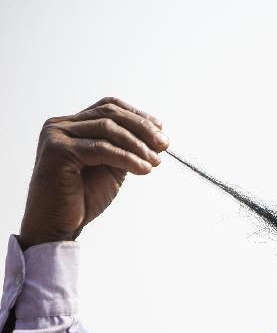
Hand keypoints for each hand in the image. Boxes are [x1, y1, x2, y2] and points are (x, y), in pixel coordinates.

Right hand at [18, 97, 168, 248]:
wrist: (58, 225)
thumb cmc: (82, 199)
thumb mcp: (111, 167)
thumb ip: (126, 149)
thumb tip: (157, 138)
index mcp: (71, 125)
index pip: (108, 107)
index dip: (137, 115)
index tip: (160, 128)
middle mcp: (60, 126)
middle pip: (109, 114)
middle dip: (142, 128)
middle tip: (164, 144)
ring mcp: (56, 136)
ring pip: (107, 129)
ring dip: (137, 144)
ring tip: (155, 161)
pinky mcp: (57, 151)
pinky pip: (101, 148)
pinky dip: (127, 157)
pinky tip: (143, 168)